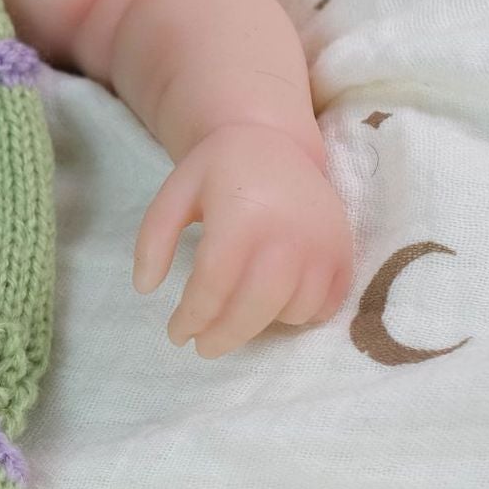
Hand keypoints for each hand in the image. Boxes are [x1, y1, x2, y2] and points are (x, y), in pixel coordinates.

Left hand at [132, 123, 351, 358]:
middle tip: (203, 346)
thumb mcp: (174, 194)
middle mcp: (288, 233)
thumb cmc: (218, 171)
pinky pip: (325, 307)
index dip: (192, 317)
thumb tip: (144, 289)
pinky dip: (299, 315)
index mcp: (241, 215)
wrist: (273, 142)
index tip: (177, 334)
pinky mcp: (343, 253)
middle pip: (254, 309)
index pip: (214, 285)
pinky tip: (273, 304)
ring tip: (237, 312)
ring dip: (260, 323)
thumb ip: (153, 239)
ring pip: (291, 312)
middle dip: (223, 336)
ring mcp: (323, 245)